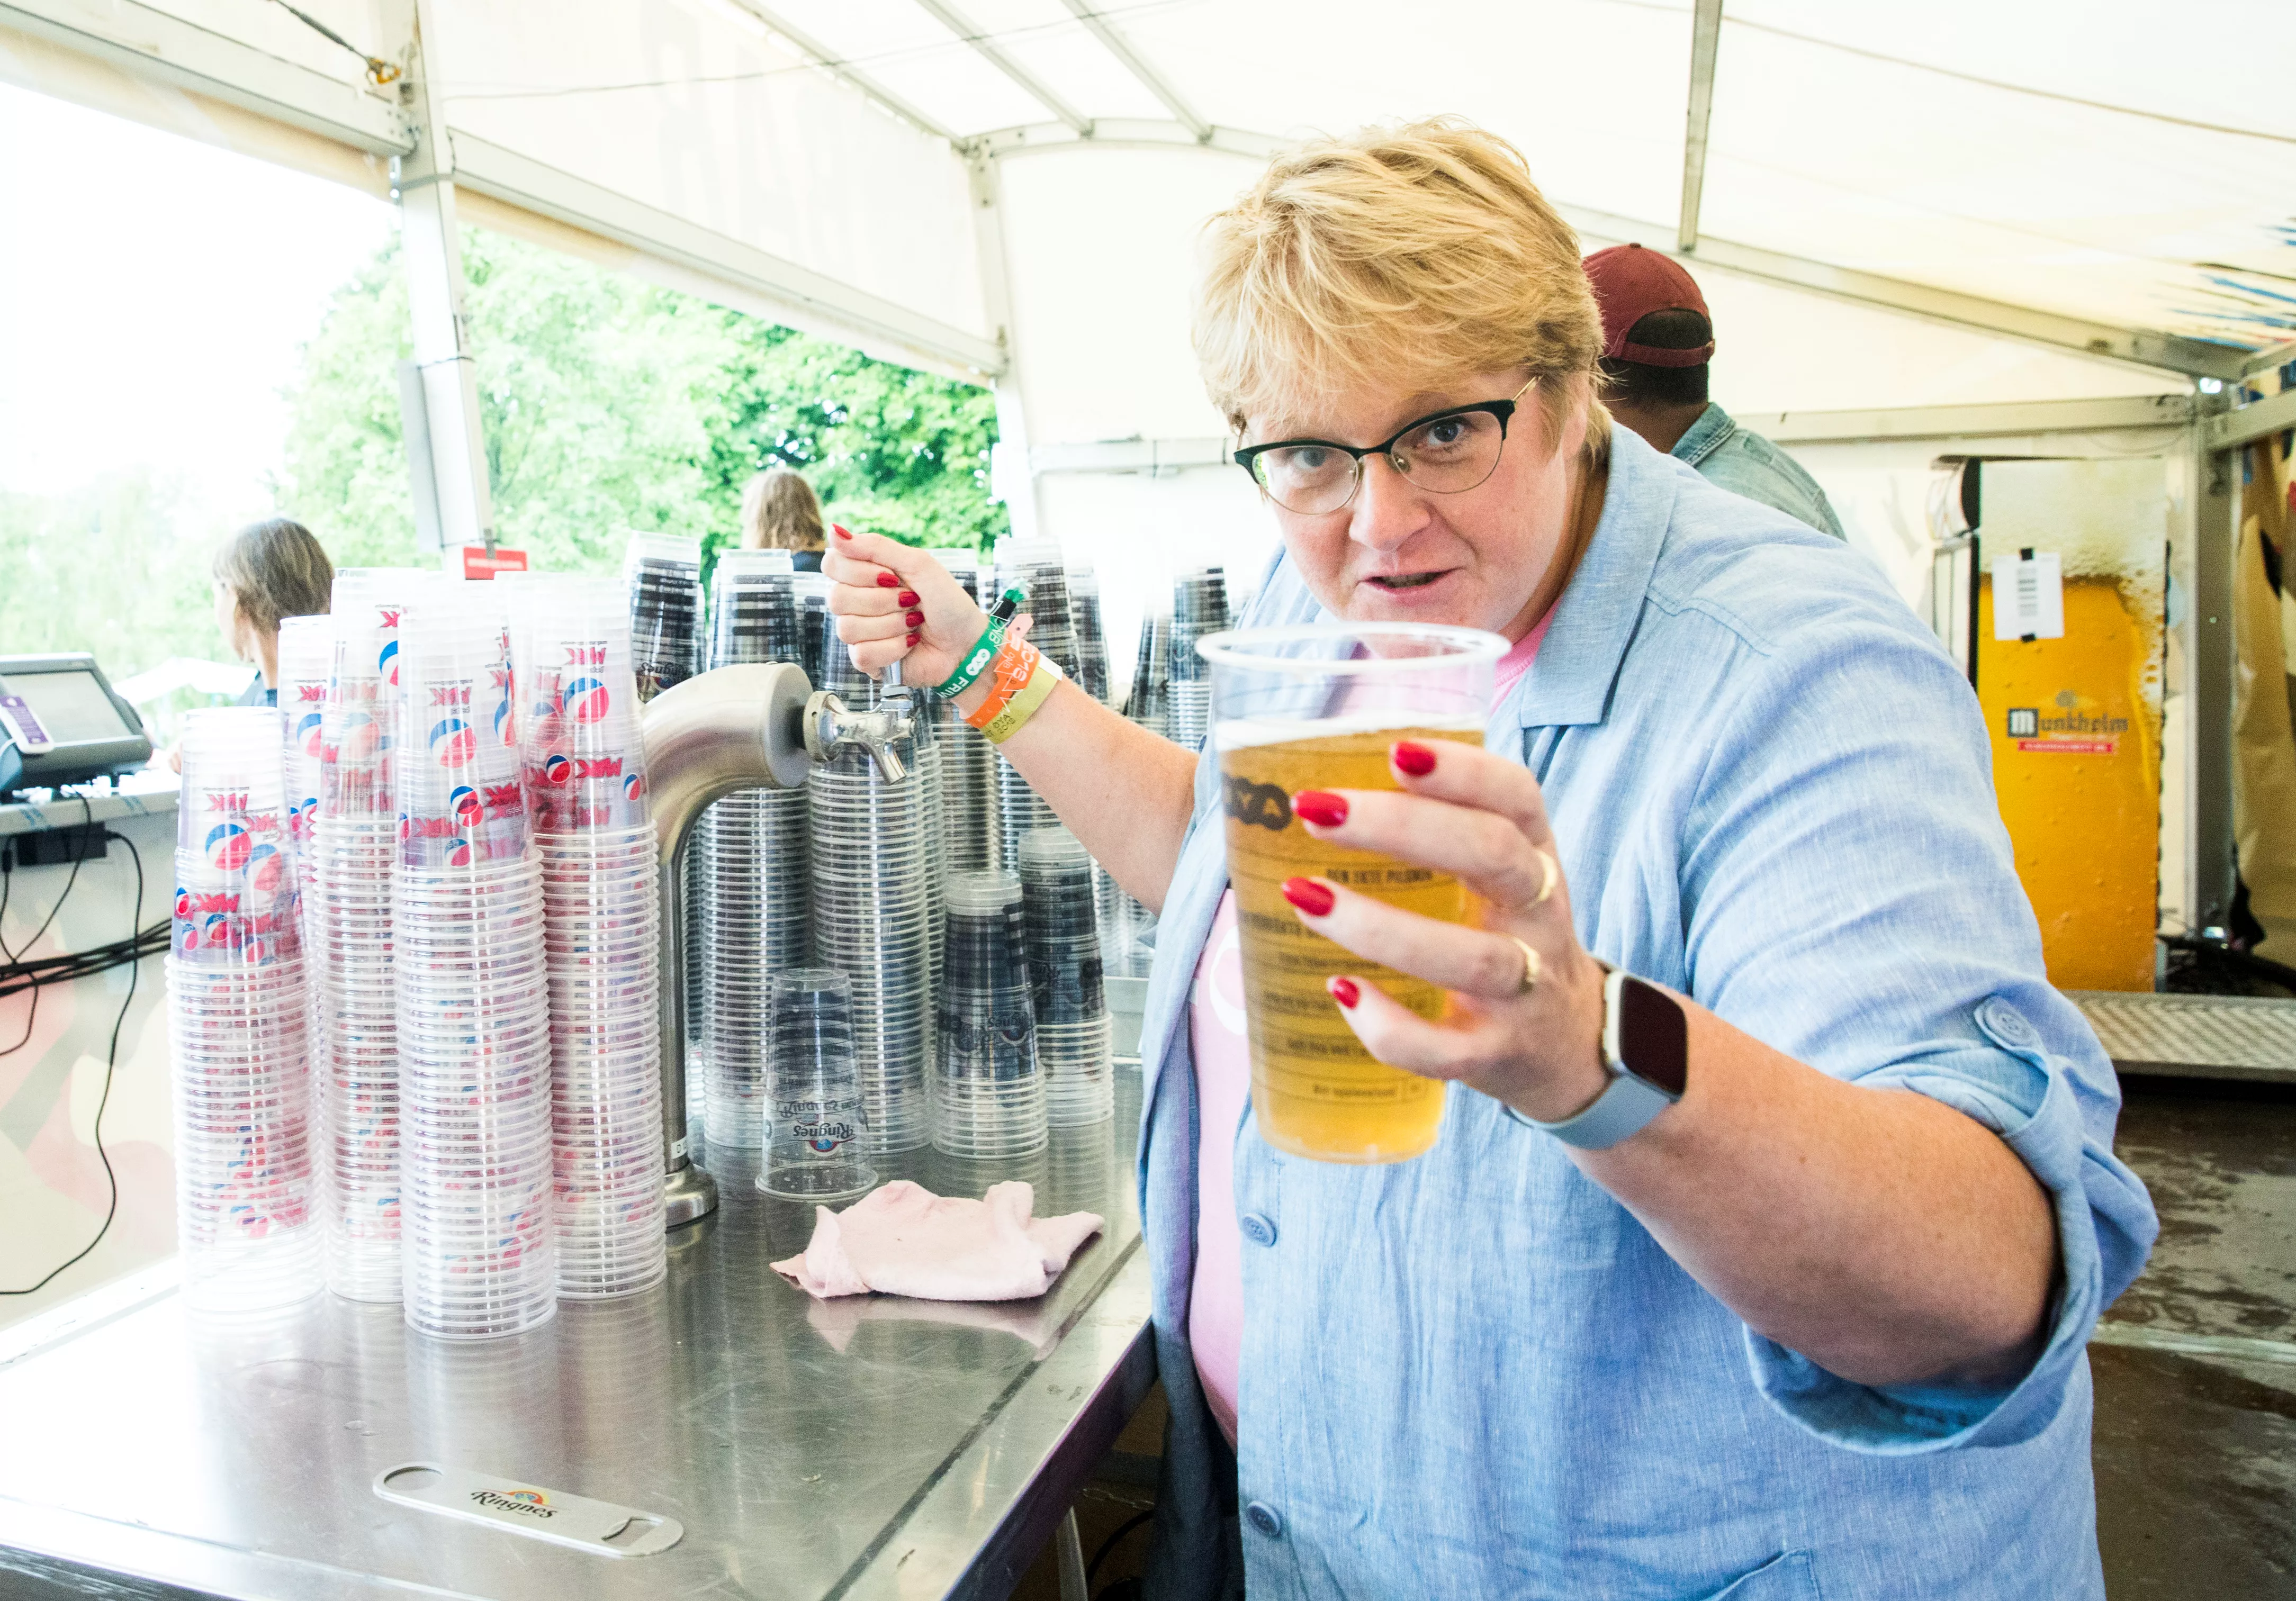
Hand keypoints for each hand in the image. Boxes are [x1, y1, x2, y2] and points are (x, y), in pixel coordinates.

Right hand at [820, 525, 986, 685]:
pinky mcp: (867, 661)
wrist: (966, 642)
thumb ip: (875, 547)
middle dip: (882, 600)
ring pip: (848, 628)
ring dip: (891, 625)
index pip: (831, 564)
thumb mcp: (918, 564)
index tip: (892, 575)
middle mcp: (856, 602)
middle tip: (910, 600)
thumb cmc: (946, 601)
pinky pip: (862, 654)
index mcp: (864, 575)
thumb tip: (833, 531)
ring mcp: (860, 633)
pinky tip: (909, 643)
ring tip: (913, 623)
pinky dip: (893, 648)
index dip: (859, 571)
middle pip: (837, 598)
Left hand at [1280, 739, 1611, 1123]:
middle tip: (1317, 811)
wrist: (1566, 1045)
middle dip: (1402, 828)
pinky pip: (1445, 1048)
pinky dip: (1389, 1025)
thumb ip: (1431, 834)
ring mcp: (1524, 989)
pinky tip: (1341, 991)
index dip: (1462, 770)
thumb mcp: (1490, 878)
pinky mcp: (1496, 1054)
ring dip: (1380, 926)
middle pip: (1491, 856)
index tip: (1396, 751)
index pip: (1516, 797)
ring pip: (1468, 957)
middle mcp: (1538, 915)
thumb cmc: (1499, 937)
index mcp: (1533, 855)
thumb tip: (1307, 791)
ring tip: (1305, 896)